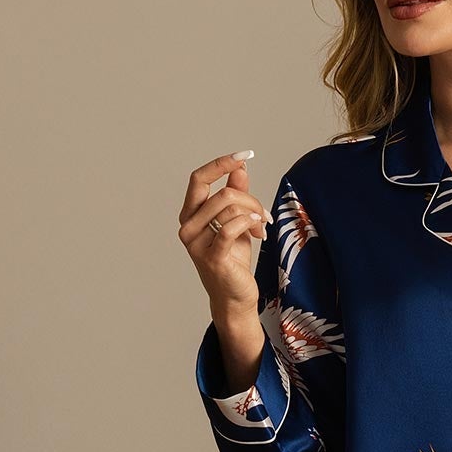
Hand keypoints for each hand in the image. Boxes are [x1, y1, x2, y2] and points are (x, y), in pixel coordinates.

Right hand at [178, 150, 270, 313]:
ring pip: (230, 208)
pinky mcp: (212, 257)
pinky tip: (259, 231)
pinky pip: (232, 227)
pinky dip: (250, 223)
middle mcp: (188, 227)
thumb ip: (235, 195)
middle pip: (222, 193)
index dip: (221, 164)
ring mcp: (196, 244)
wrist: (235, 296)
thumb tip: (239, 167)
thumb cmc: (233, 260)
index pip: (199, 179)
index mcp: (190, 215)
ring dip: (254, 213)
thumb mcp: (236, 222)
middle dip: (249, 199)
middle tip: (264, 214)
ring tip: (263, 227)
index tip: (244, 155)